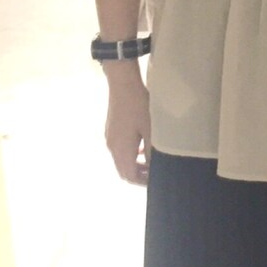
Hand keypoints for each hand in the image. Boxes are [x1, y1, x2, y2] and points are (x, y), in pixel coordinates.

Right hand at [104, 71, 151, 186]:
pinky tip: (142, 147)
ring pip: (121, 160)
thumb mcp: (151, 130)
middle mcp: (112, 147)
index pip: (129, 175)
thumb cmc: (139, 106)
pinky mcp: (110, 131)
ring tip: (151, 162)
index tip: (156, 181)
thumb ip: (152, 151)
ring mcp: (109, 139)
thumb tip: (155, 168)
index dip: (142, 182)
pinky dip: (130, 154)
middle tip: (155, 174)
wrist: (122, 84)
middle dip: (139, 175)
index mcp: (122, 149)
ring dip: (135, 165)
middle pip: (123, 170)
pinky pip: (119, 150)